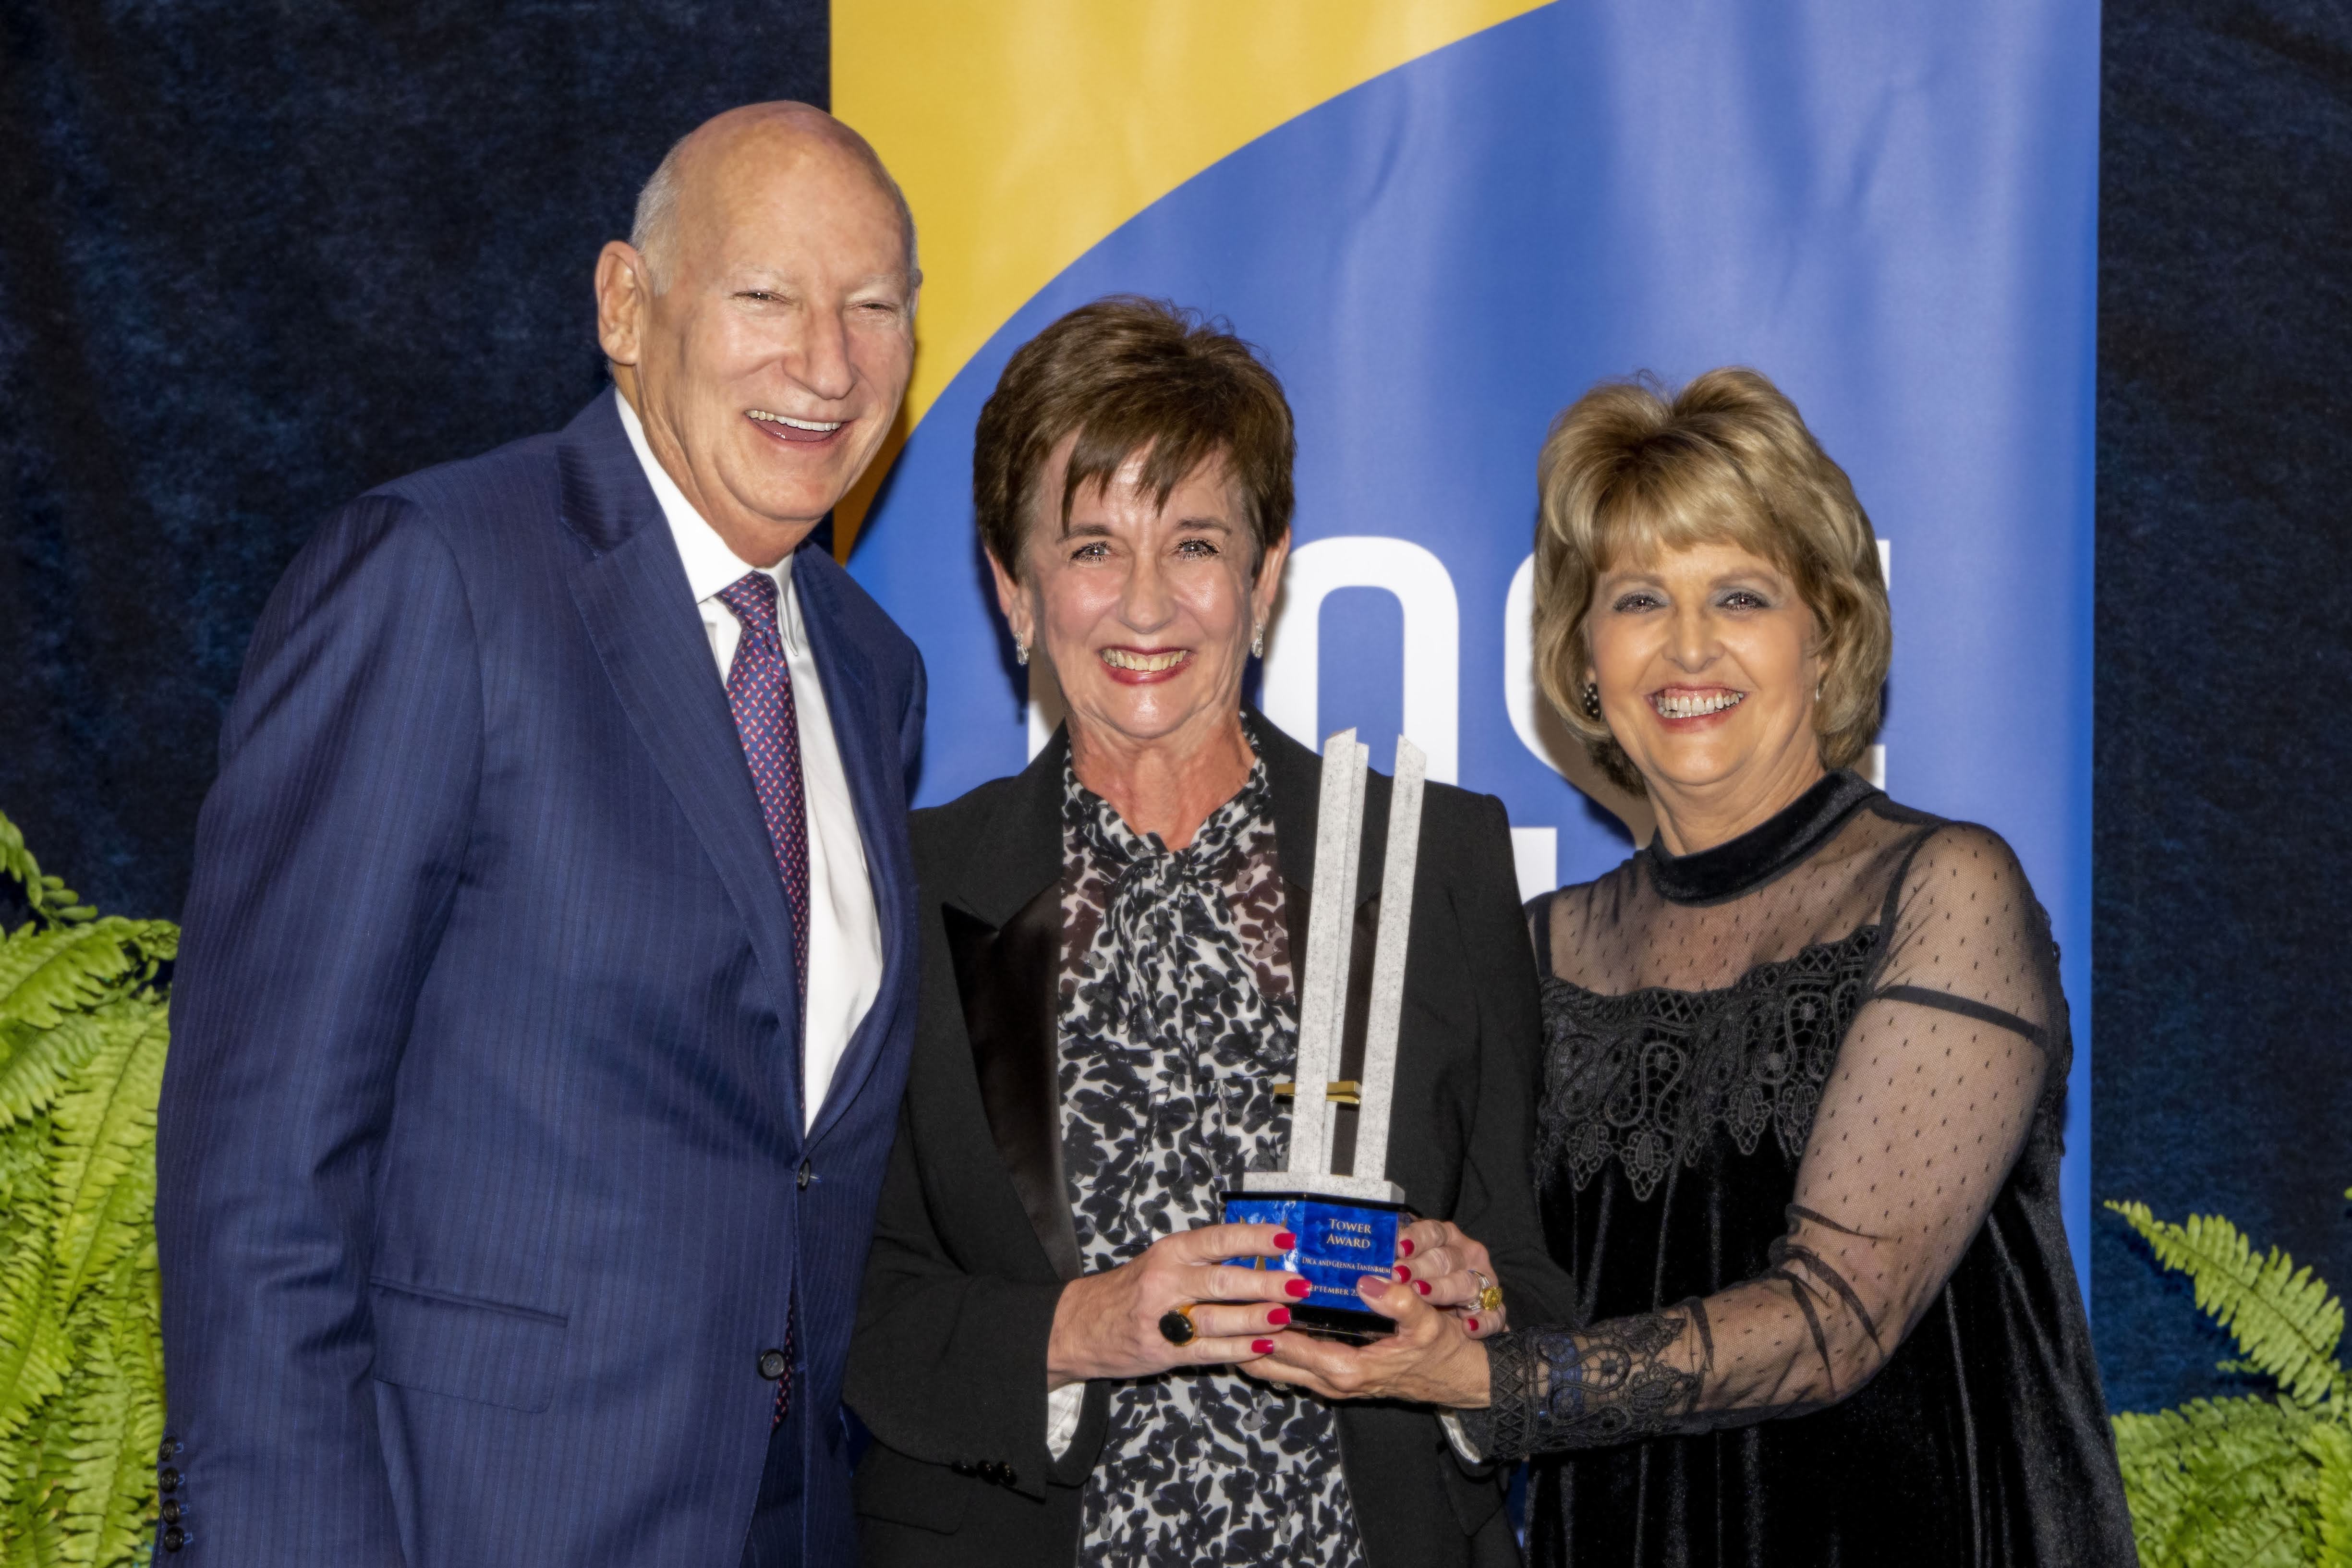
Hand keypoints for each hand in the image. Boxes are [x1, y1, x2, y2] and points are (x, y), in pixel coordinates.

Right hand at [1046, 1222, 1306, 1388]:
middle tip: (1298, 1285)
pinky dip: (1239, 1350)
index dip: (1253, 1238)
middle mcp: (1165, 1281)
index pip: (1217, 1240)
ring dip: (1256, 1318)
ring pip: (1218, 1318)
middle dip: (1265, 1284)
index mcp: (1168, 1253)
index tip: (1285, 1238)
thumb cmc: (1128, 1290)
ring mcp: (1164, 1319)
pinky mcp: (1164, 1351)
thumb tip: (1258, 1256)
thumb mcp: (1161, 1262)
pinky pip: (1209, 1351)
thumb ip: (1202, 1260)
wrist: (1078, 1326)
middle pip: (1223, 1281)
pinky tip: (1263, 1346)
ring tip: (1286, 1316)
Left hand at [1249, 1272, 1492, 1408]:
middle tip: (1220, 1301)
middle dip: (1244, 1335)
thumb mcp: (1427, 1322)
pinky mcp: (1336, 1379)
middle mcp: (1333, 1381)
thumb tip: (1367, 1280)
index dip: (1263, 1322)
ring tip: (1229, 1310)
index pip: (1289, 1346)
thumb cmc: (1441, 1351)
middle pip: (1272, 1361)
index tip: (1240, 1295)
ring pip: (1277, 1368)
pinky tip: (1261, 1323)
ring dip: (1254, 1343)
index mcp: (1347, 1368)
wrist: (1458, 1380)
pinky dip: (1272, 1349)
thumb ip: (1398, 1301)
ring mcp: (1332, 1383)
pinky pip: (1291, 1367)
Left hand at [1394, 1218, 1507, 1338]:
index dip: (1415, 1238)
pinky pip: (1493, 1314)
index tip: (1398, 1247)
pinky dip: (1483, 1320)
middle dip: (1421, 1267)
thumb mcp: (1407, 1273)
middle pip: (1445, 1257)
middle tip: (1398, 1275)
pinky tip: (1468, 1327)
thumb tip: (1362, 1280)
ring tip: (1422, 1295)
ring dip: (1443, 1289)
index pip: (1431, 1232)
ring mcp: (1483, 1282)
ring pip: (1466, 1283)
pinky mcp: (1495, 1309)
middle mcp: (1465, 1256)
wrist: (1455, 1331)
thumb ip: (1391, 1268)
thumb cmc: (1424, 1289)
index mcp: (1443, 1239)